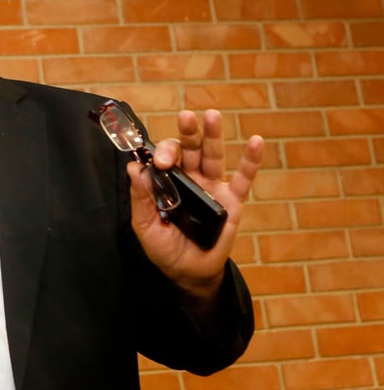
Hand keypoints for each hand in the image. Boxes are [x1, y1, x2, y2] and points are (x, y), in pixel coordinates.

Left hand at [129, 109, 263, 304]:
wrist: (189, 272)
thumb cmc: (165, 248)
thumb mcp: (145, 225)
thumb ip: (141, 198)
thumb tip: (133, 168)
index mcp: (168, 182)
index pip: (167, 158)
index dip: (164, 154)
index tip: (161, 162)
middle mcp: (191, 179)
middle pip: (190, 149)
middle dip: (188, 133)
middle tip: (186, 117)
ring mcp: (213, 187)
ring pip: (214, 156)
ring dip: (214, 136)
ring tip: (212, 116)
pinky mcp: (232, 201)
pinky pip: (244, 178)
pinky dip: (251, 161)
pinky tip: (257, 142)